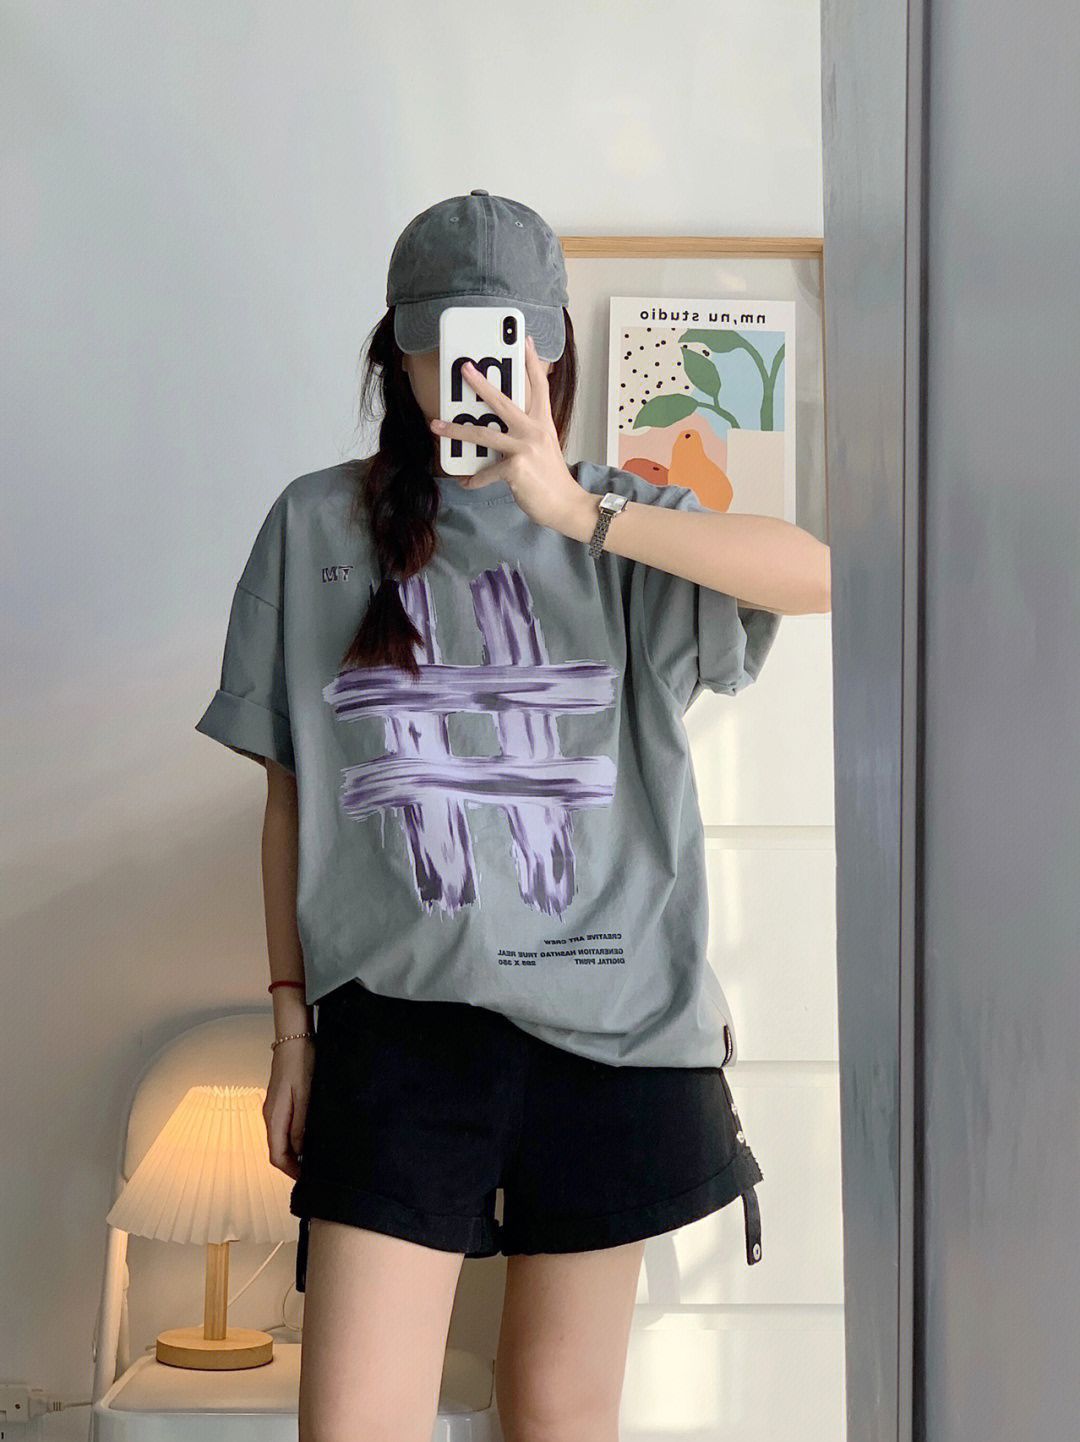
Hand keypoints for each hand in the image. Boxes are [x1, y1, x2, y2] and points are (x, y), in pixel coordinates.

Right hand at [262, 1035, 315, 1180]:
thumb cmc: (301, 1063)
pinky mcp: (280, 1101)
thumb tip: (299, 1150)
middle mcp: (270, 1115)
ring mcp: (273, 1108)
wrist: (294, 1038)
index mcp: (274, 1116)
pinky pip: (283, 1127)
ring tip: (312, 1157)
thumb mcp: (306, 1095)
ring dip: (293, 1152)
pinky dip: (293, 1138)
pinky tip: (307, 1137)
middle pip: (277, 1150)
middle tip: (312, 1171)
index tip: (306, 1178)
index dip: (290, 1170)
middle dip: (292, 1164)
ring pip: (280, 1139)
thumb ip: (301, 1124)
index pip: (276, 1155)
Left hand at [429, 334, 598, 538]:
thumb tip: (495, 429)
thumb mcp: (543, 448)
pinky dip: (473, 480)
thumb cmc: (551, 479)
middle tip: (464, 368)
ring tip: (437, 425)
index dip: (532, 363)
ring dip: (457, 430)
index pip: (539, 386)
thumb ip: (525, 434)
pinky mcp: (516, 468)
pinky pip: (485, 472)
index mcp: (543, 423)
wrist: (565, 505)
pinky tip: (465, 482)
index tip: (525, 341)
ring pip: (483, 434)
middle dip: (481, 383)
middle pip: (503, 401)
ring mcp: (525, 448)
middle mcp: (535, 430)